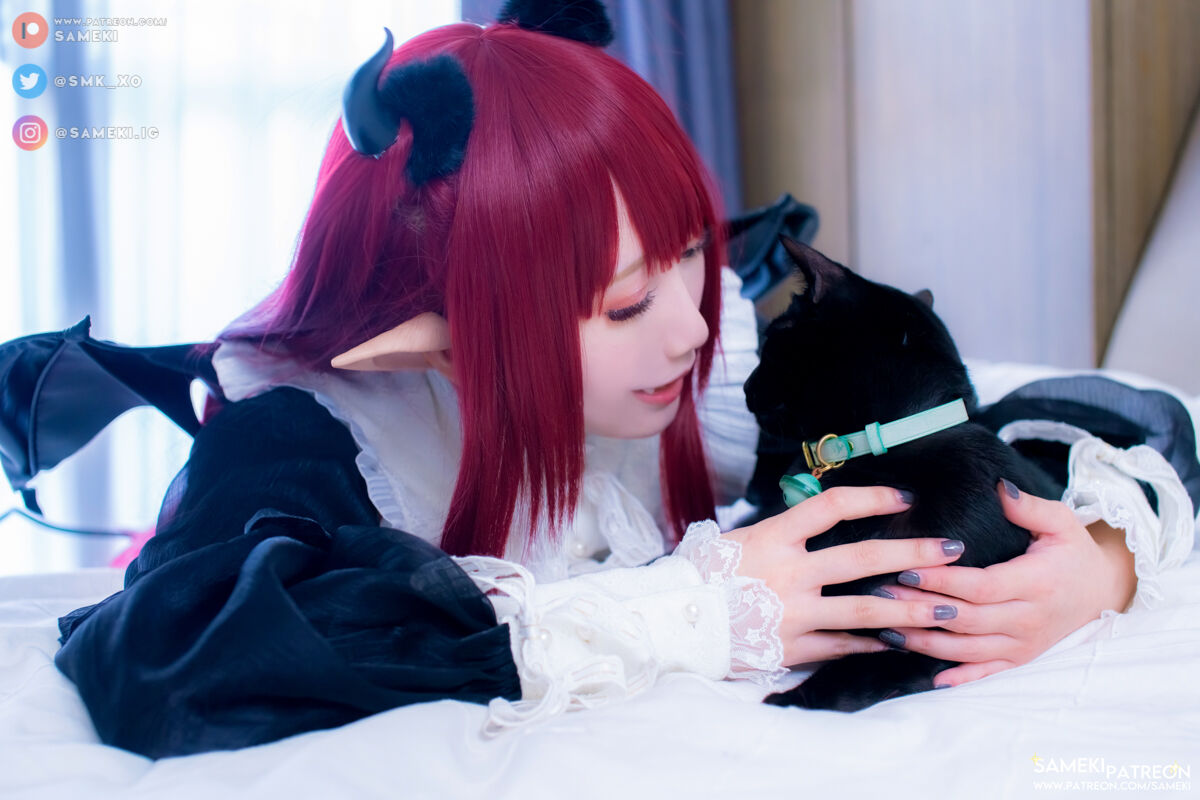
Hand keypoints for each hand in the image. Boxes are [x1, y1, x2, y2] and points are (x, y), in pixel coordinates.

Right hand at [723, 486, 974, 666]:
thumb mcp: (738, 539)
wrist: (675, 622)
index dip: (872, 498)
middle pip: (863, 558)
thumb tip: (825, 518)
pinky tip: (896, 642)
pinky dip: (871, 644)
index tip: (906, 498)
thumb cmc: (704, 574)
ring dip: (910, 609)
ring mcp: (794, 614)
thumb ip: (782, 533)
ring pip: (865, 610)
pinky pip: (843, 645)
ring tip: (947, 608)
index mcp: (773, 537)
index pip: (832, 507)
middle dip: (913, 553)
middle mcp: (788, 573)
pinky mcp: (793, 648)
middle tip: (953, 549)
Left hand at [876, 480, 1136, 686]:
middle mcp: (1029, 619)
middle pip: (967, 619)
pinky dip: (959, 677)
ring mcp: (1024, 644)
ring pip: (968, 650)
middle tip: (880, 592)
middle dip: (921, 607)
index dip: (943, 581)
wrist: (1103, 592)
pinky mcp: (1020, 659)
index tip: (907, 568)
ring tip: (886, 627)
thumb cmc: (1074, 552)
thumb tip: (999, 488)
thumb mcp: (1062, 522)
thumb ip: (1029, 507)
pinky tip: (928, 678)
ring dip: (926, 643)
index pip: (981, 586)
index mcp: (1037, 583)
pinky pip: (986, 673)